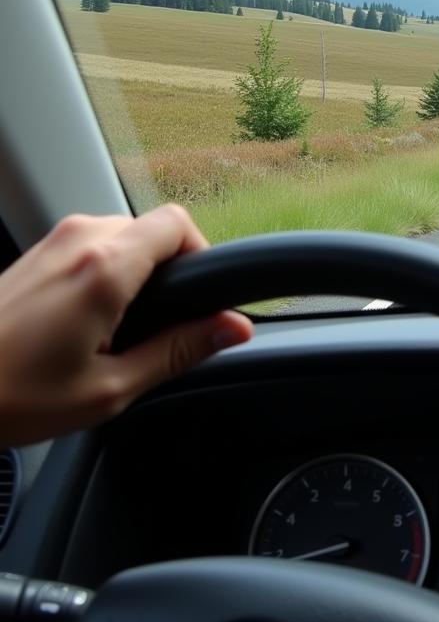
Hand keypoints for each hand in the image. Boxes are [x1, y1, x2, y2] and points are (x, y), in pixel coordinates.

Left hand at [0, 204, 252, 445]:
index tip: (198, 298)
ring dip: (136, 272)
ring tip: (114, 330)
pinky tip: (84, 323)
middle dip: (169, 271)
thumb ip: (180, 350)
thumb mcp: (109, 388)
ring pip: (124, 235)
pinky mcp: (36, 251)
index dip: (202, 256)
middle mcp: (80, 239)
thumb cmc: (11, 397)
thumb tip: (234, 327)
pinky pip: (93, 244)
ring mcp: (53, 241)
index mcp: (104, 268)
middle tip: (155, 327)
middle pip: (153, 229)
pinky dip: (107, 271)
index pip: (179, 224)